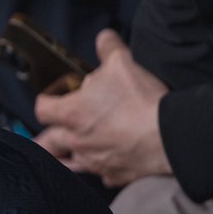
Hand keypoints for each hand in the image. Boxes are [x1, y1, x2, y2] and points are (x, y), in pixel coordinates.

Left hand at [34, 30, 171, 187]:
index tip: (52, 98)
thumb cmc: (140, 100)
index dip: (45, 102)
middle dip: (45, 139)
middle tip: (47, 137)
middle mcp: (77, 141)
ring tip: (65, 156)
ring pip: (69, 165)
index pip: (42, 109)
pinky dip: (102, 169)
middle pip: (46, 144)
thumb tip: (104, 37)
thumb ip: (108, 49)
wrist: (171, 136)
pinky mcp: (114, 176)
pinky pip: (101, 175)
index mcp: (71, 114)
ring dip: (66, 158)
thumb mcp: (122, 63)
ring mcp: (94, 162)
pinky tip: (108, 163)